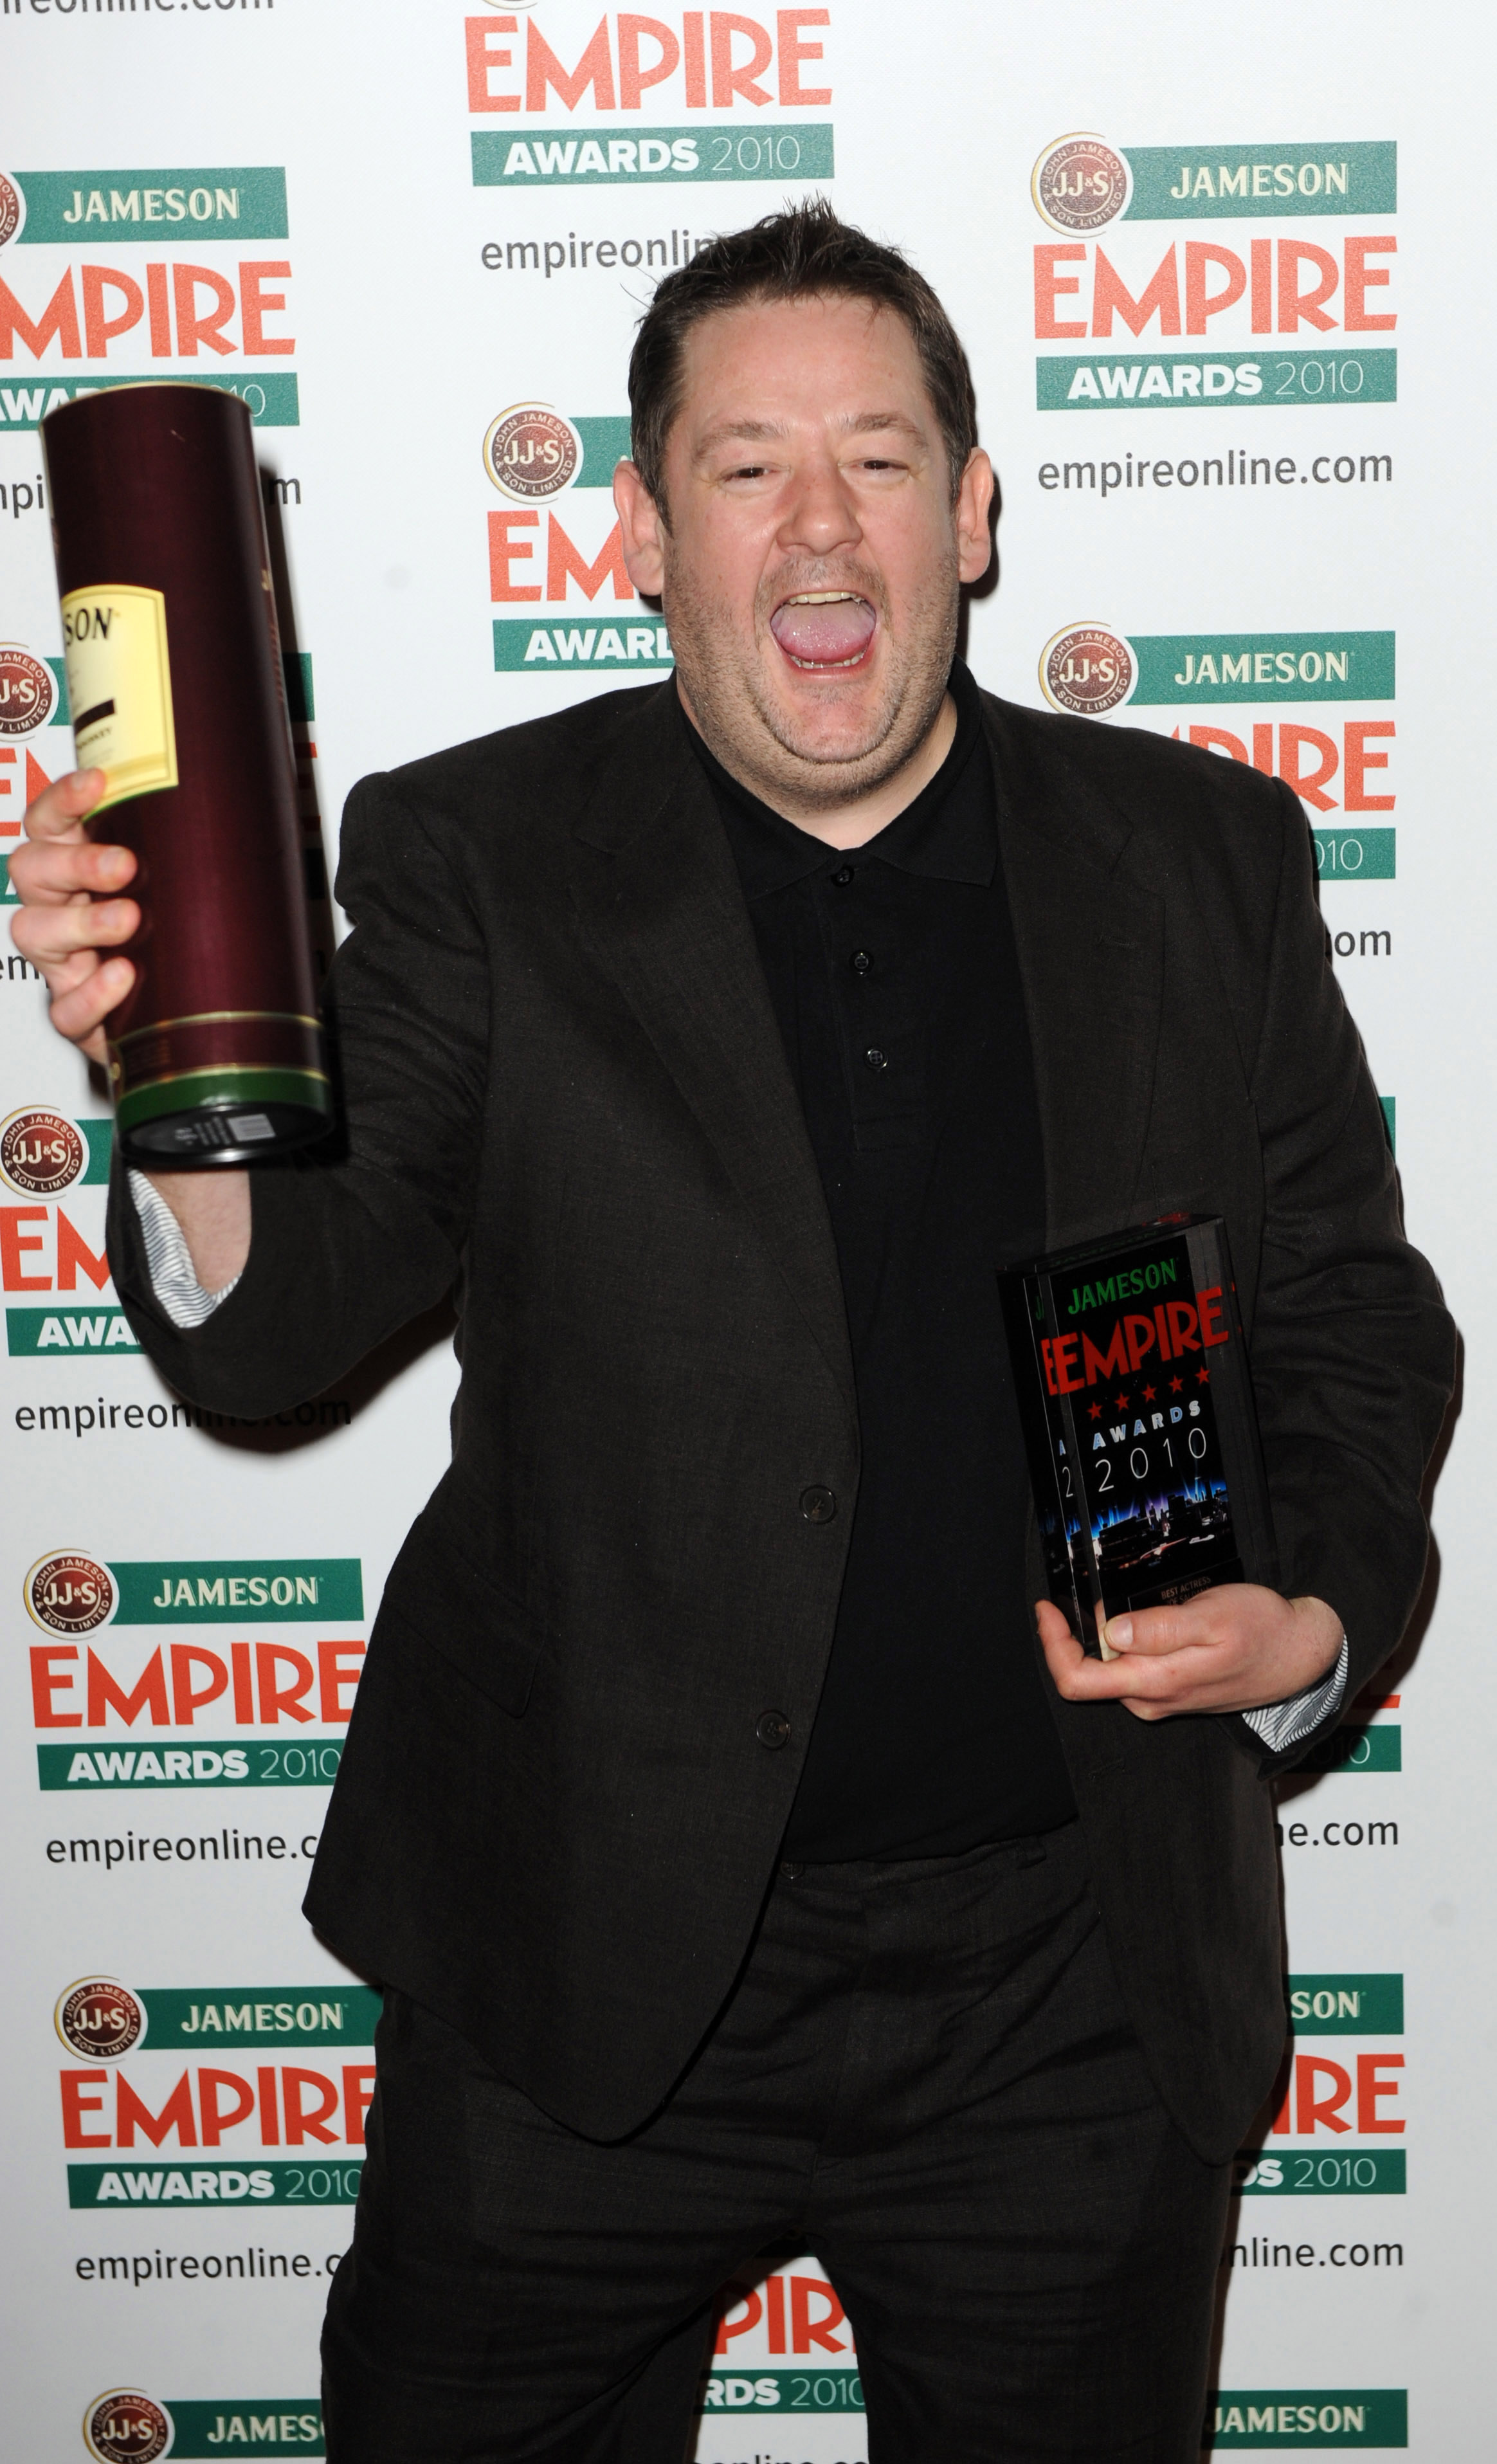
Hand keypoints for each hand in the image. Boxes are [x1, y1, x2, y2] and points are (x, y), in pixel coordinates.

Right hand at [9, 765, 250, 1290]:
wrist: (211, 1041)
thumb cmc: (205, 955)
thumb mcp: (211, 897)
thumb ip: (223, 853)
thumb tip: (278, 801)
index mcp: (89, 867)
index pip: (54, 821)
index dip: (66, 797)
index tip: (99, 783)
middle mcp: (67, 908)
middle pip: (31, 868)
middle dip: (73, 861)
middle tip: (124, 866)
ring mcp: (67, 964)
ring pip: (33, 929)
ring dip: (80, 920)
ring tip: (129, 922)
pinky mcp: (79, 1016)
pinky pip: (65, 1008)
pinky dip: (91, 994)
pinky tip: (123, 981)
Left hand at [1036, 1585, 1343, 1722]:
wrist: (1300, 1655)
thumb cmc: (1262, 1632)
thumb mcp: (1211, 1618)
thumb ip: (1159, 1629)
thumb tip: (1109, 1632)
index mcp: (1156, 1683)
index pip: (1077, 1680)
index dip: (1053, 1644)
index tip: (1048, 1608)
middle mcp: (1152, 1699)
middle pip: (1086, 1675)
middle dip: (1070, 1636)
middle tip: (1073, 1596)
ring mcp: (1162, 1698)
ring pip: (1108, 1671)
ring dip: (1096, 1638)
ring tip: (1106, 1600)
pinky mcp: (1172, 1689)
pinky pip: (1129, 1670)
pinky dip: (1119, 1643)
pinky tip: (1132, 1618)